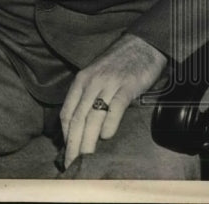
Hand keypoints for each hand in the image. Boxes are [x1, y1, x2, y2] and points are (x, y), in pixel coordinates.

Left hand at [59, 33, 166, 168]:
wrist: (143, 44)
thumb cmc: (120, 63)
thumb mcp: (97, 76)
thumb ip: (88, 97)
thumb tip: (81, 127)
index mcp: (81, 80)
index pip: (67, 113)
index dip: (65, 137)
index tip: (66, 154)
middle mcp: (92, 82)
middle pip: (78, 119)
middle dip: (72, 145)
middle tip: (71, 164)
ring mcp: (110, 83)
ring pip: (93, 116)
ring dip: (87, 141)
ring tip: (85, 158)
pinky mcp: (128, 85)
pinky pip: (115, 107)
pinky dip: (109, 123)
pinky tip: (107, 137)